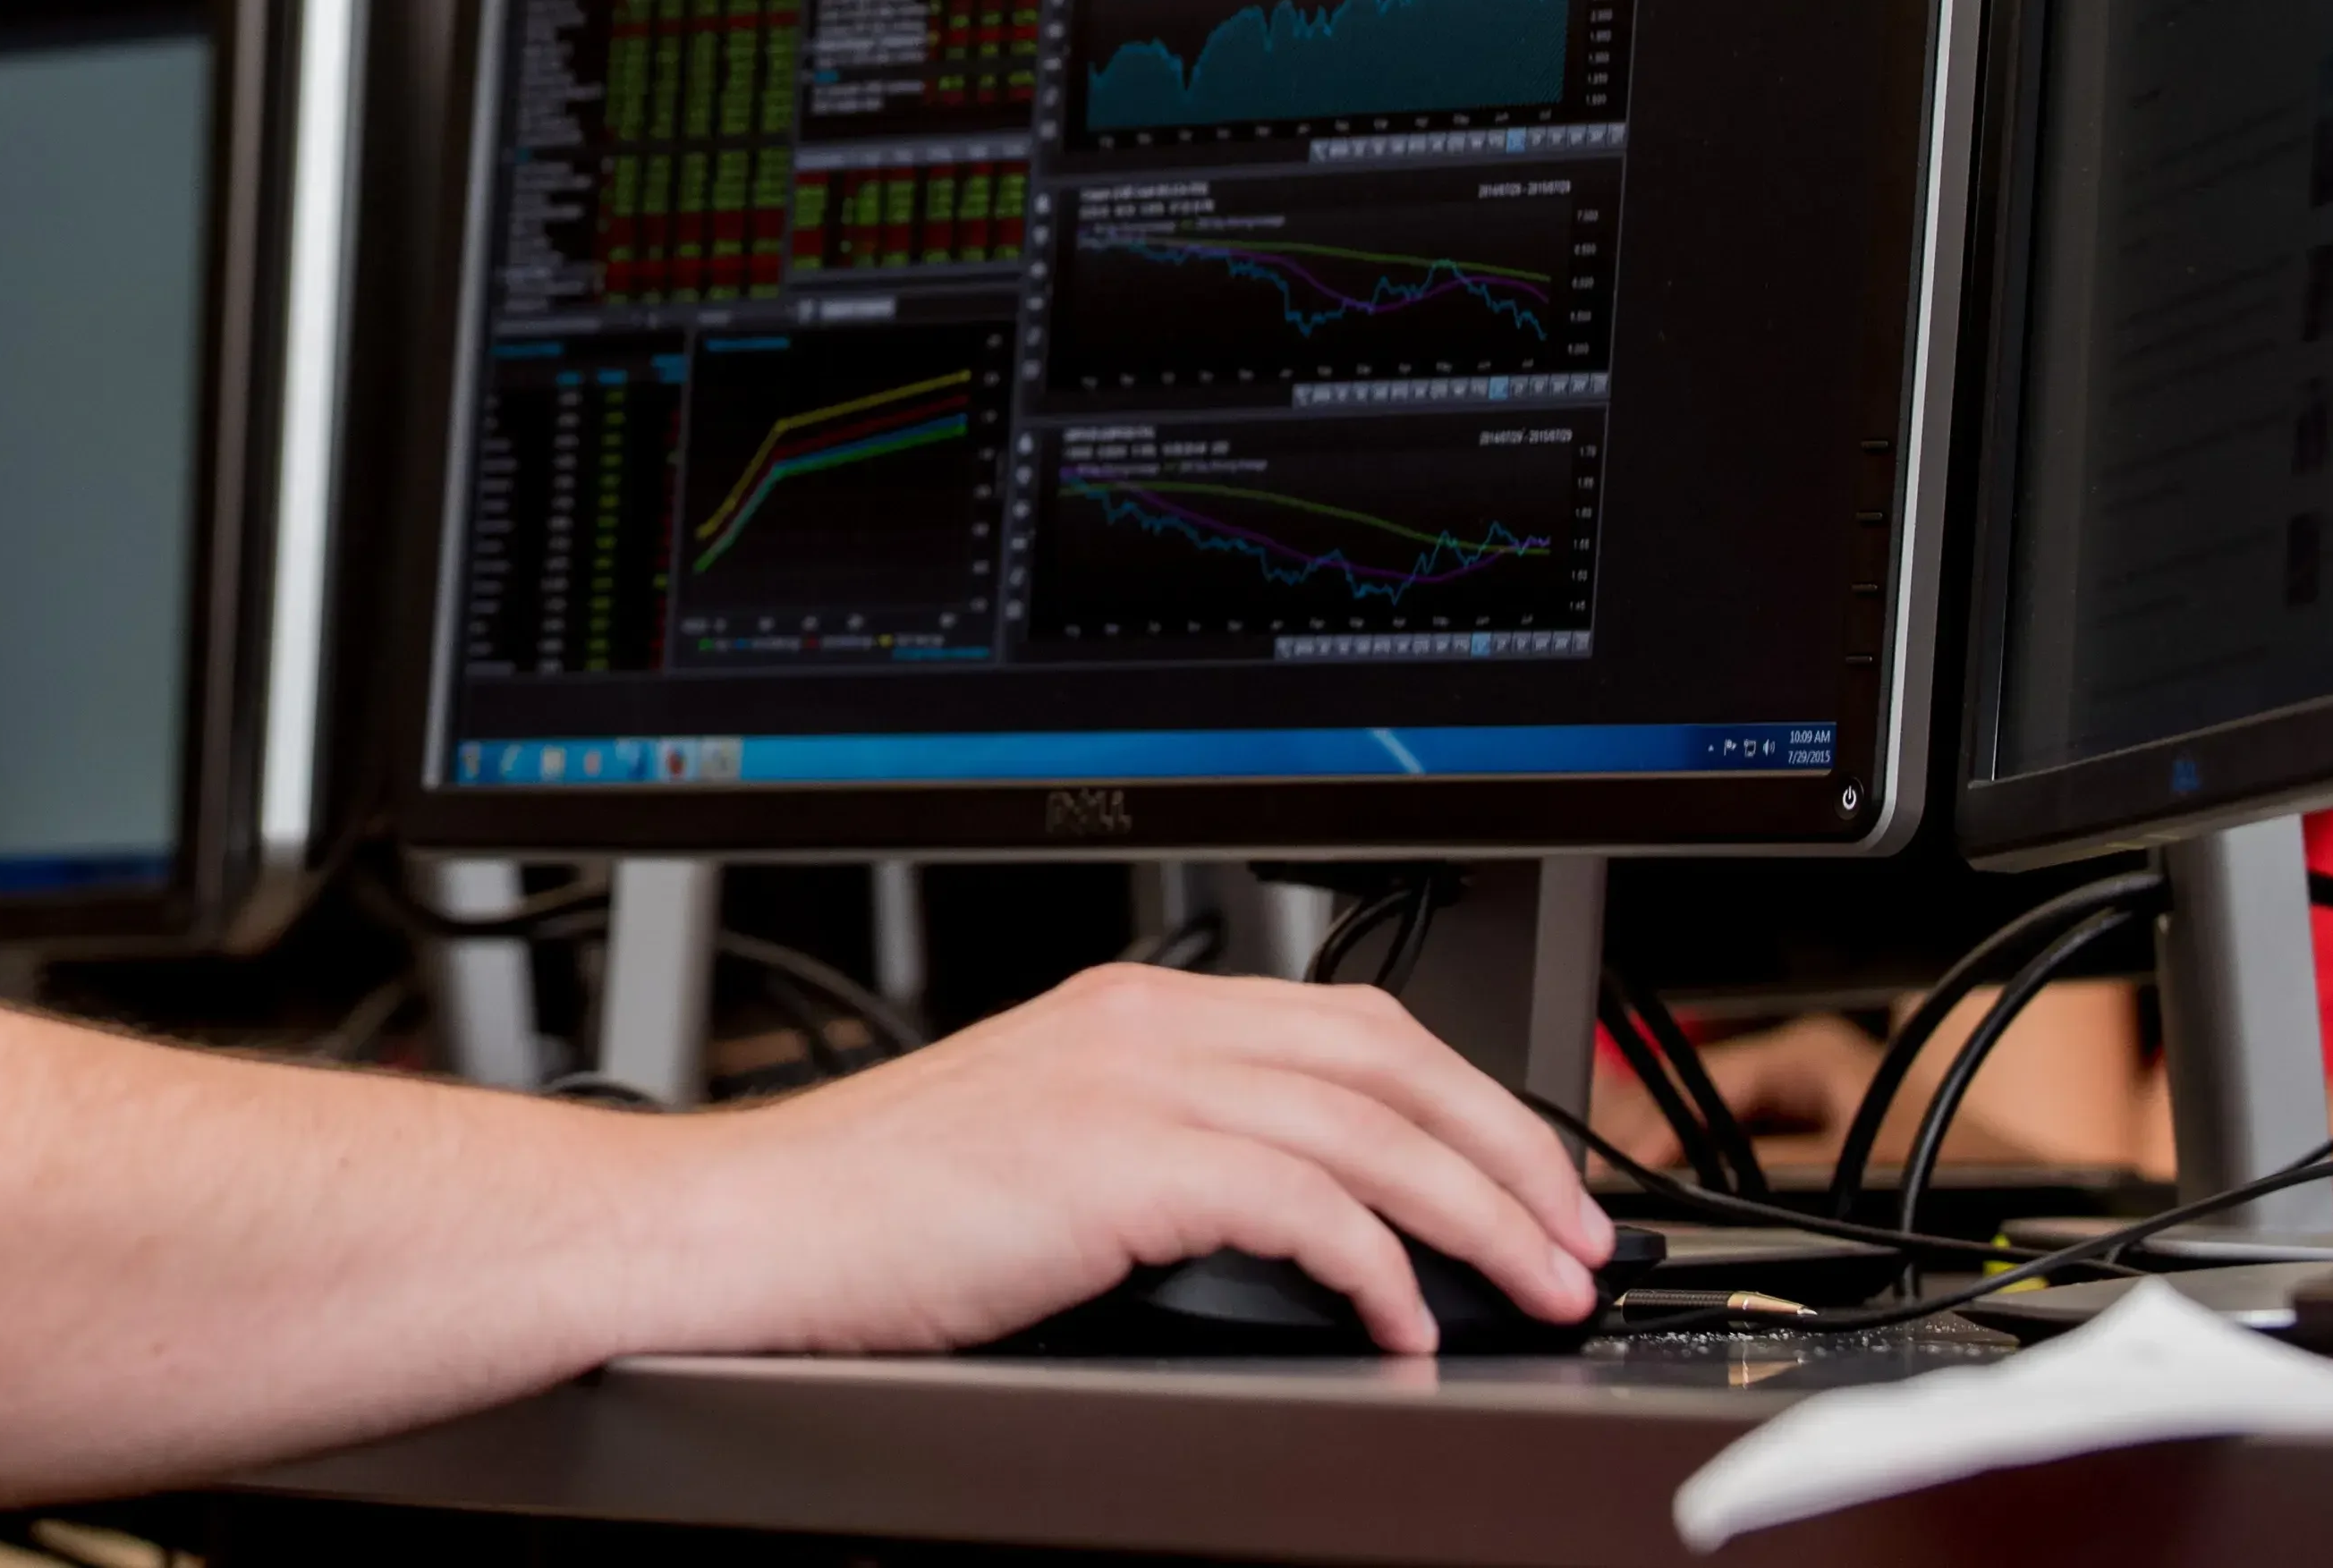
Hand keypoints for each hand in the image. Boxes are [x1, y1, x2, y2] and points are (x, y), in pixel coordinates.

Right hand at [703, 964, 1608, 1357]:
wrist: (752, 1230)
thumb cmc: (872, 1214)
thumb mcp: (1039, 1149)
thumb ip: (1158, 1152)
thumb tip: (1294, 1227)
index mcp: (1132, 1007)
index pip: (1351, 1020)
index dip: (1466, 1096)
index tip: (1531, 1174)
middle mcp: (1145, 1024)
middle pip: (1390, 1056)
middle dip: (1511, 1147)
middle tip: (1580, 1237)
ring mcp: (1130, 1084)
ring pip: (1370, 1127)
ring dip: (1482, 1215)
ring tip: (1539, 1289)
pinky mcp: (1117, 1165)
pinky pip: (1302, 1202)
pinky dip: (1378, 1264)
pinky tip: (1405, 1324)